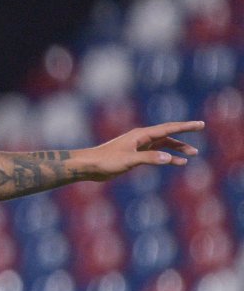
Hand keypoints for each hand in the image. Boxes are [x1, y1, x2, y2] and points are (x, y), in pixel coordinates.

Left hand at [82, 120, 203, 180]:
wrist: (89, 166)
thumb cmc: (106, 161)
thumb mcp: (129, 160)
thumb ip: (149, 159)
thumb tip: (169, 158)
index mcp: (141, 135)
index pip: (168, 128)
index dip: (185, 126)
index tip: (200, 124)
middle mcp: (141, 138)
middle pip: (168, 134)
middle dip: (184, 133)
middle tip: (201, 129)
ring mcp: (139, 146)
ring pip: (163, 145)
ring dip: (177, 148)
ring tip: (193, 154)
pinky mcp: (135, 155)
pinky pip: (156, 154)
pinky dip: (167, 158)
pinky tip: (177, 163)